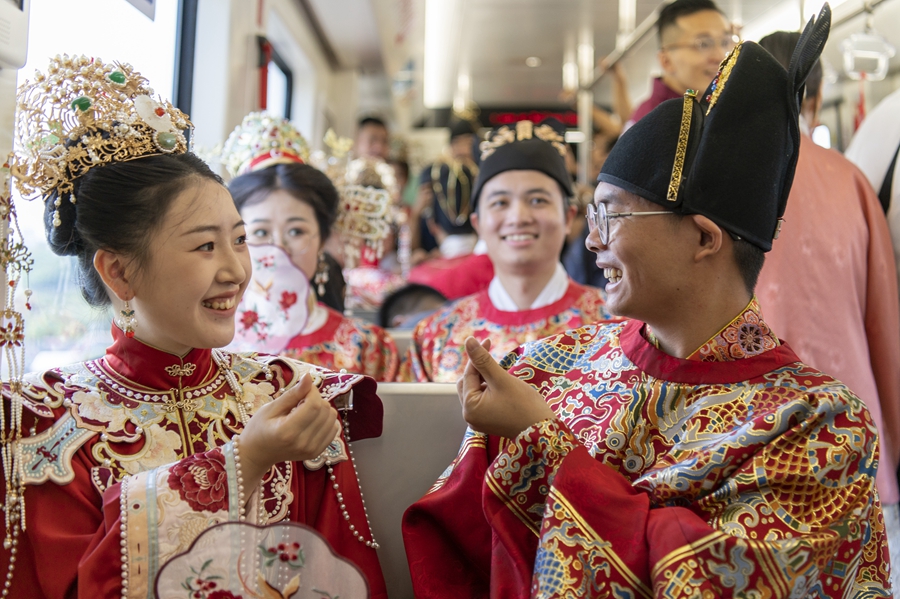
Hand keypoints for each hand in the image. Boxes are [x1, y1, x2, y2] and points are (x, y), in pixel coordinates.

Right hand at [238, 373, 340, 488]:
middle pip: (325, 410)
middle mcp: (303, 443)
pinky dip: (327, 420)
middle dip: (316, 399)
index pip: (314, 405)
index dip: (313, 391)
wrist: (258, 453)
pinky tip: (312, 420)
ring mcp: (312, 450)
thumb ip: (293, 394)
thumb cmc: (259, 428)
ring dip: (322, 409)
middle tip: (301, 401)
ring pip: (332, 418)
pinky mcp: (317, 452)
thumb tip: (309, 377)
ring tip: (305, 412)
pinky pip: (334, 429)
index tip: (304, 389)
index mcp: (288, 431)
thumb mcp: (271, 408)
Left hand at [457, 337, 554, 438]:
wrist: (543, 431)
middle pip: (468, 384)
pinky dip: (490, 390)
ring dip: (485, 380)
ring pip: (476, 391)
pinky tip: (503, 386)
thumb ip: (483, 360)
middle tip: (495, 360)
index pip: (469, 374)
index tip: (487, 340)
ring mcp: (479, 421)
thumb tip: (468, 341)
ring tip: (502, 376)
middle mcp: (470, 416)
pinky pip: (483, 401)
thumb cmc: (524, 405)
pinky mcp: (488, 422)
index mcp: (469, 407)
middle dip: (480, 370)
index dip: (478, 356)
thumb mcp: (502, 379)